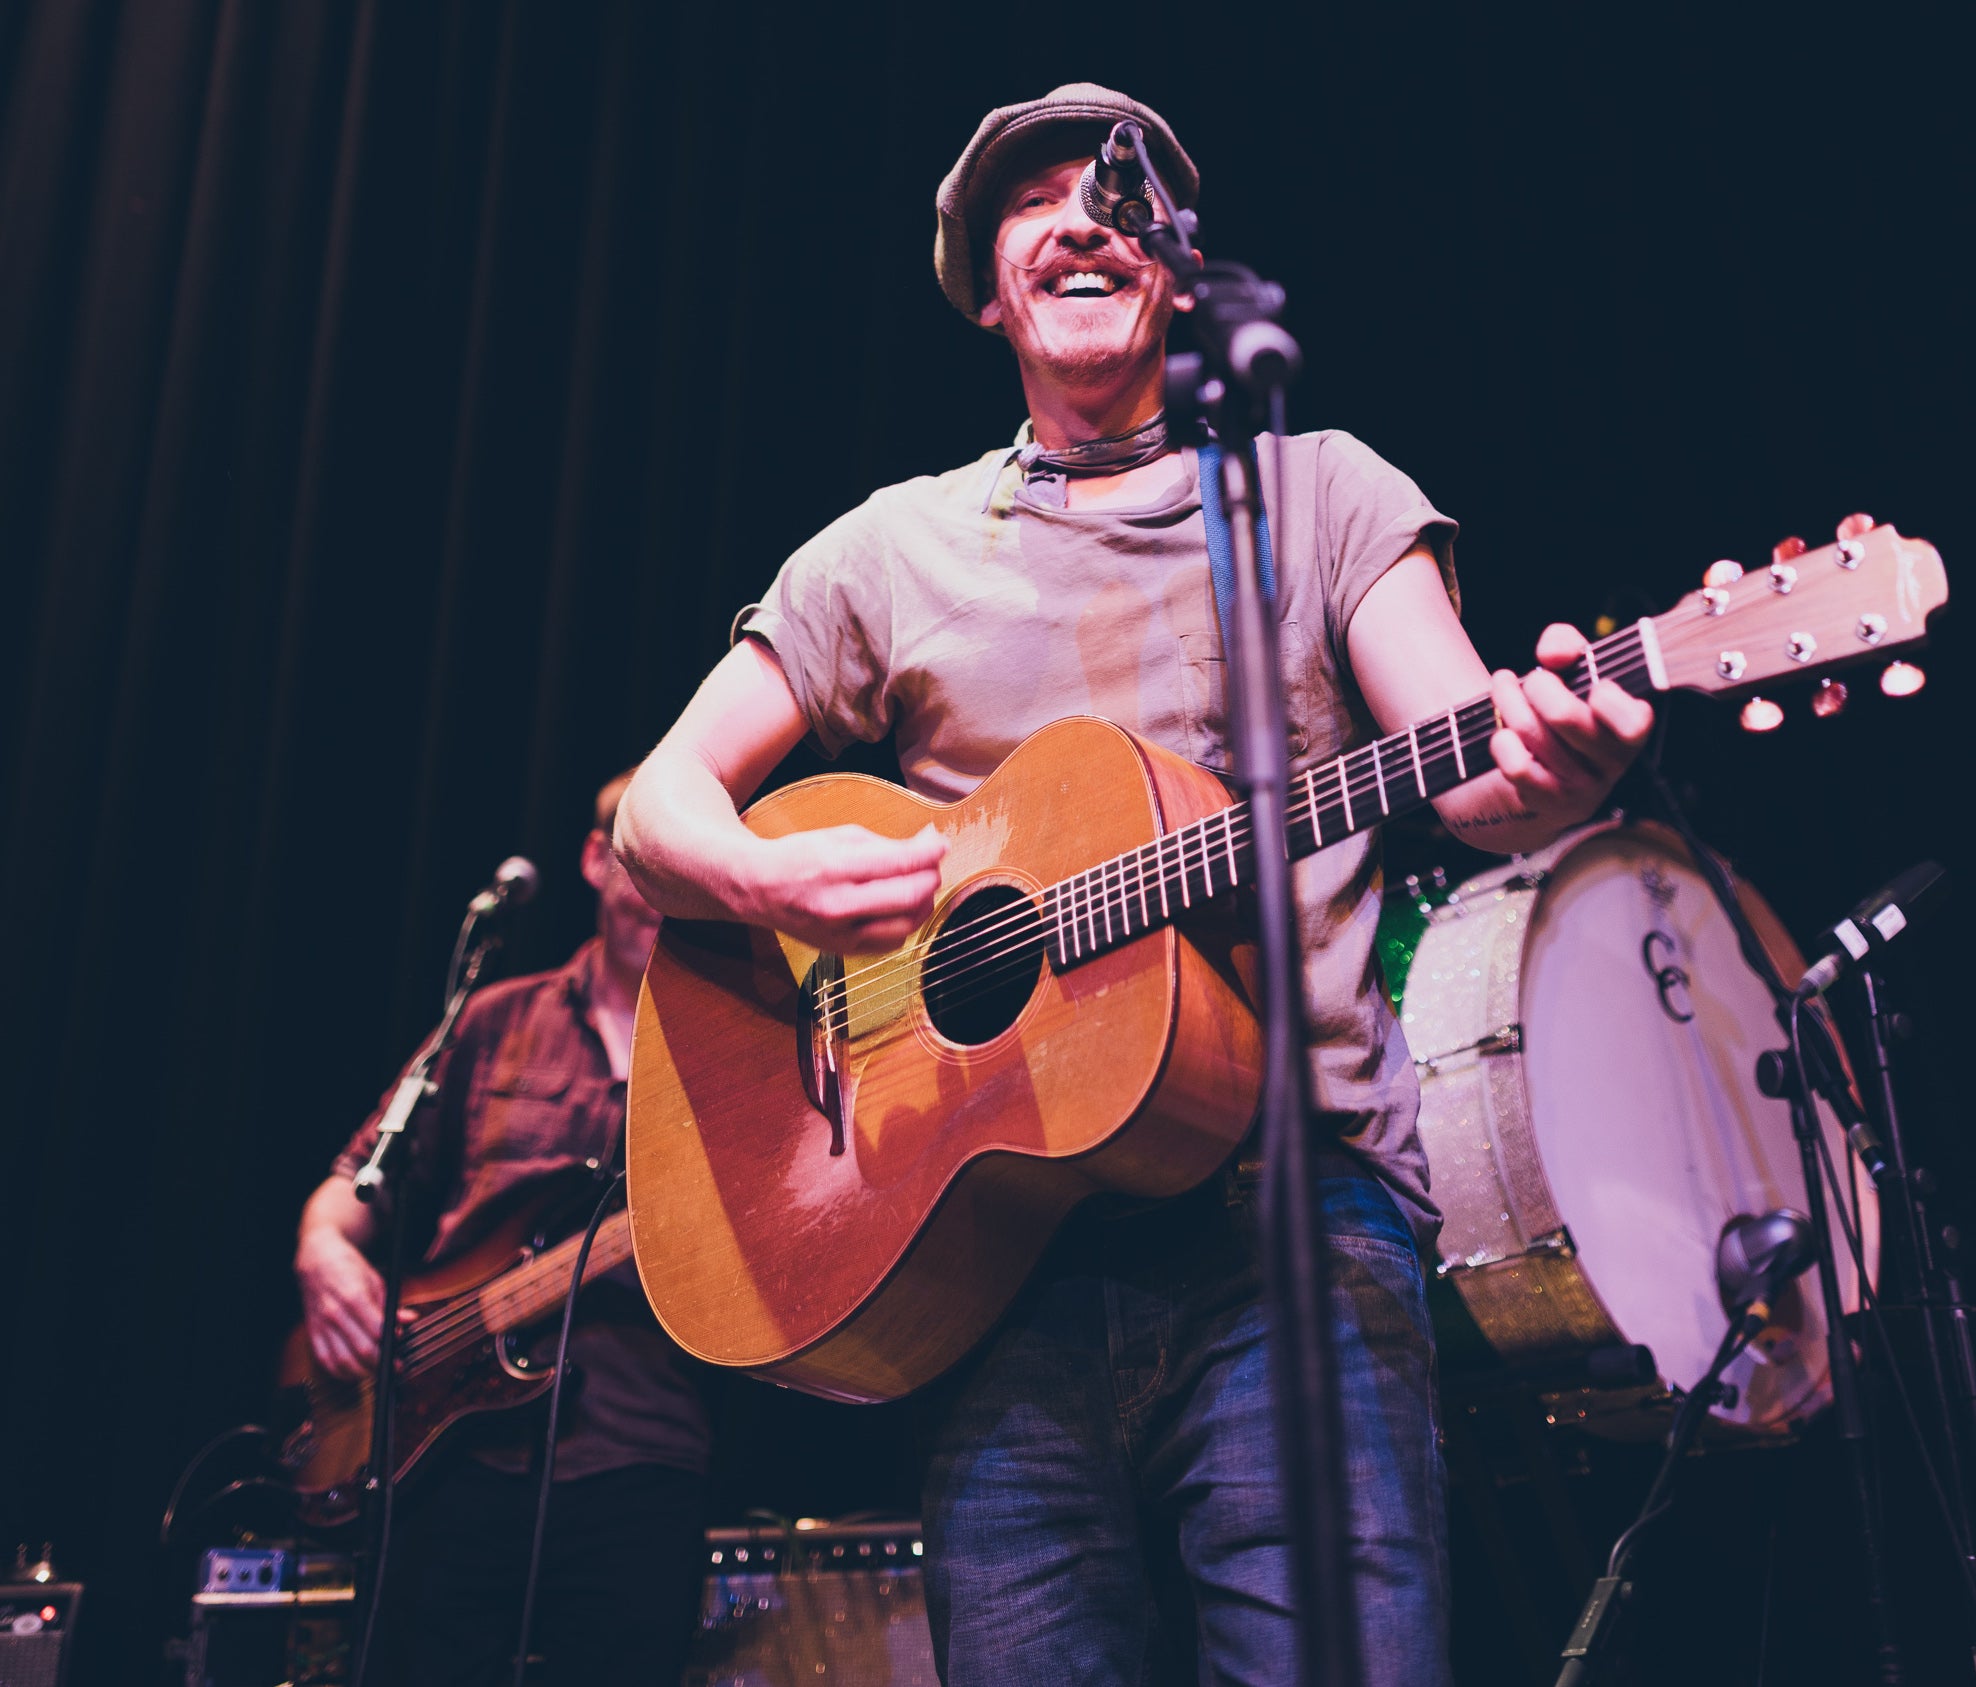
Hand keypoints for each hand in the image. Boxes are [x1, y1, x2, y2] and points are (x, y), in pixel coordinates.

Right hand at [296, 1229, 413, 1380]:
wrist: (315, 1260)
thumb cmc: (347, 1268)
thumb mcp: (375, 1279)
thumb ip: (390, 1305)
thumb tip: (408, 1320)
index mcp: (354, 1297)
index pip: (377, 1330)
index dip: (392, 1343)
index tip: (401, 1348)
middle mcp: (335, 1314)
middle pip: (362, 1350)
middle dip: (382, 1363)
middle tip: (395, 1366)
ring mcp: (322, 1326)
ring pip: (344, 1361)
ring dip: (364, 1372)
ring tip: (379, 1371)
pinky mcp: (312, 1334)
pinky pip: (326, 1362)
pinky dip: (342, 1372)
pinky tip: (355, 1372)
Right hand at [742, 823, 946, 952]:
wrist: (758, 888)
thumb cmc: (799, 857)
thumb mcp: (840, 836)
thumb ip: (887, 844)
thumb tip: (929, 844)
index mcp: (836, 868)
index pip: (901, 863)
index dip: (931, 852)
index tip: (940, 844)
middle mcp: (839, 906)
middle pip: (910, 896)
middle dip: (931, 876)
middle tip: (931, 864)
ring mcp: (841, 933)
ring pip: (907, 924)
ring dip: (923, 902)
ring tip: (917, 884)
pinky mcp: (844, 951)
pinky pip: (892, 942)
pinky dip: (905, 923)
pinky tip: (899, 908)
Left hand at [1488, 624, 1654, 826]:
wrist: (1547, 772)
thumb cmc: (1566, 709)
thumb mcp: (1573, 670)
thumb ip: (1567, 644)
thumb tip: (1554, 655)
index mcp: (1631, 727)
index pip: (1634, 722)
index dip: (1608, 700)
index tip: (1591, 685)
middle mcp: (1612, 762)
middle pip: (1565, 716)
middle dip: (1538, 686)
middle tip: (1533, 680)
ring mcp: (1582, 786)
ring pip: (1533, 734)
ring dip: (1509, 703)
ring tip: (1504, 688)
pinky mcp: (1549, 801)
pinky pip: (1518, 768)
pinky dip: (1502, 743)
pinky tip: (1500, 732)